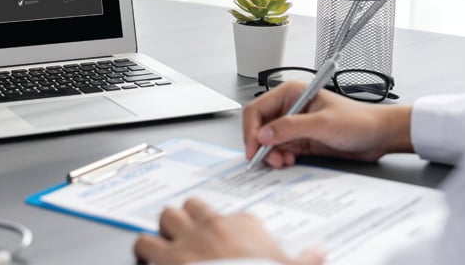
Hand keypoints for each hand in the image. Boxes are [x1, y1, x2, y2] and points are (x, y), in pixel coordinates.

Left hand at [134, 197, 324, 264]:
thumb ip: (307, 259)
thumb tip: (321, 254)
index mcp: (244, 225)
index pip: (233, 214)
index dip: (227, 228)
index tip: (229, 240)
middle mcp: (213, 226)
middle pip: (193, 205)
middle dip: (189, 217)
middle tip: (189, 232)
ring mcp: (188, 240)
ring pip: (166, 216)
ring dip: (163, 230)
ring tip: (163, 242)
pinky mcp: (166, 257)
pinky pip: (143, 244)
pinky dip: (143, 251)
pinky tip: (146, 259)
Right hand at [244, 81, 413, 167]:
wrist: (378, 136)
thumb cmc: (358, 120)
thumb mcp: (323, 124)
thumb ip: (291, 128)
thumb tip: (264, 134)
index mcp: (291, 93)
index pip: (257, 110)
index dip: (251, 130)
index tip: (254, 148)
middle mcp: (290, 108)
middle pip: (259, 127)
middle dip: (261, 145)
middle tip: (268, 159)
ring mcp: (294, 125)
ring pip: (268, 142)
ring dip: (271, 154)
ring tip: (282, 162)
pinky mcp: (301, 140)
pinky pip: (280, 150)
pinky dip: (280, 158)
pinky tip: (289, 161)